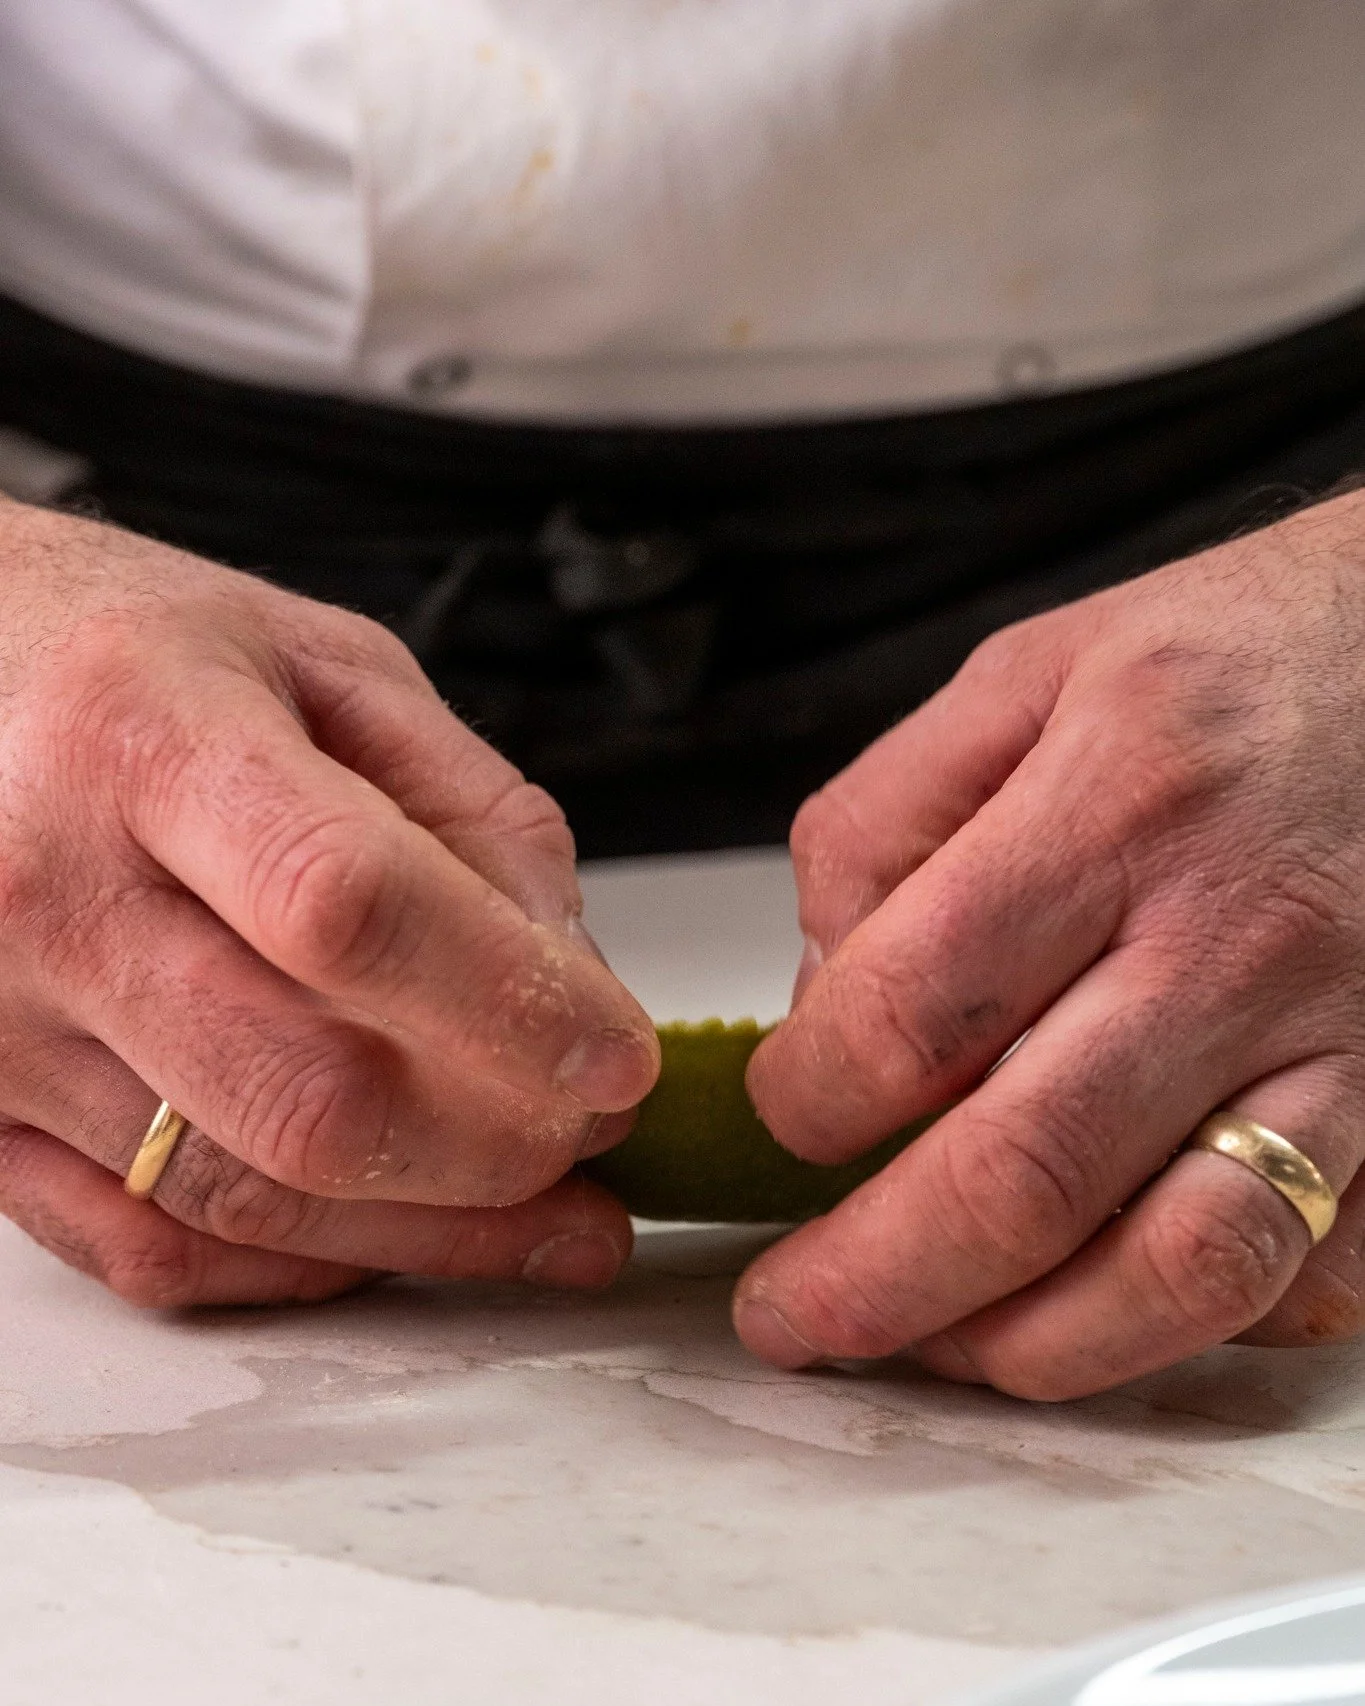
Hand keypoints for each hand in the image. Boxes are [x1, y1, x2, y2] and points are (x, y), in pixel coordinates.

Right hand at [0, 497, 658, 1304]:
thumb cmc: (131, 659)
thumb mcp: (327, 666)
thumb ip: (469, 810)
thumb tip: (570, 980)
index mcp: (150, 741)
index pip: (350, 905)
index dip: (509, 1002)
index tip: (617, 1055)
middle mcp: (47, 892)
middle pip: (306, 1092)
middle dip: (496, 1147)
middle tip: (590, 1131)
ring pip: (243, 1198)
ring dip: (430, 1231)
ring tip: (549, 1214)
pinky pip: (149, 1248)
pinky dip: (303, 1264)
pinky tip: (398, 1229)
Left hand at [734, 486, 1364, 1397]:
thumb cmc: (1226, 660)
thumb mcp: (1021, 675)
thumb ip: (884, 827)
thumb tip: (817, 998)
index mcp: (1113, 803)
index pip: (916, 1009)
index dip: (810, 1099)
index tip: (784, 1111)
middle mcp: (1234, 933)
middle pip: (1029, 1171)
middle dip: (877, 1280)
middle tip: (790, 1314)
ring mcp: (1343, 1034)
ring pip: (1183, 1262)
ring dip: (1031, 1345)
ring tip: (935, 1347)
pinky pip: (1308, 1269)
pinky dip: (1194, 1325)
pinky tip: (1104, 1307)